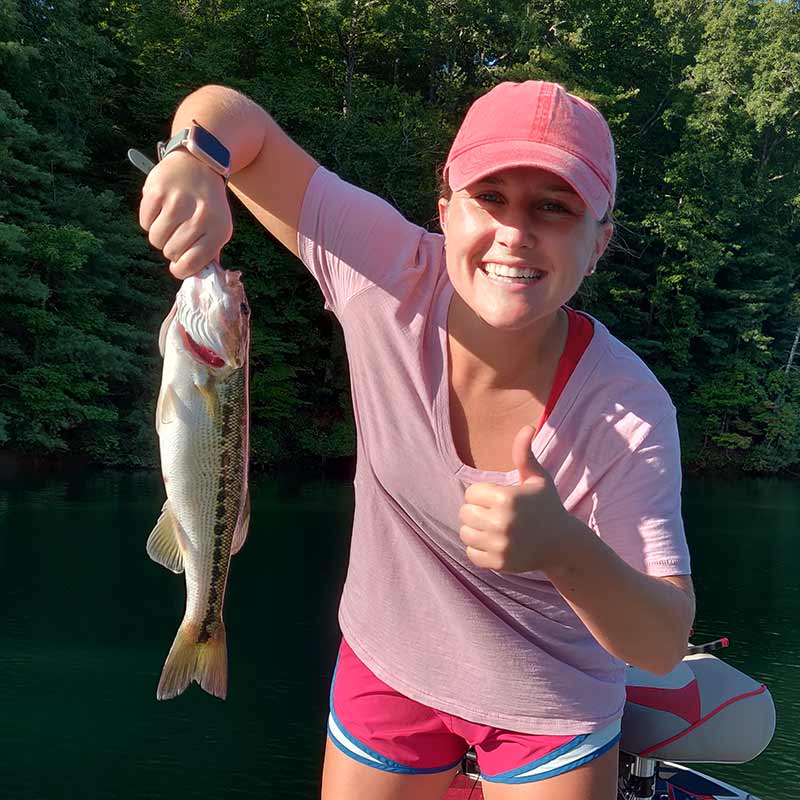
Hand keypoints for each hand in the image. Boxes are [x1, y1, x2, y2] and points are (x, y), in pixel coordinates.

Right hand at [139, 149, 232, 278]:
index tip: (178, 266)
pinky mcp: (157, 191)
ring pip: (156, 239)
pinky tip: (161, 210)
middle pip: (171, 252)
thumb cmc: (208, 203)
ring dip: (159, 236)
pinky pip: (145, 222)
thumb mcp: (219, 227)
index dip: (180, 269)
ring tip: (169, 223)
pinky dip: (149, 220)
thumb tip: (194, 276)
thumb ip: (209, 253)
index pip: (192, 264)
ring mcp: (177, 203)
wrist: (199, 163)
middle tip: (176, 235)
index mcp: (219, 230)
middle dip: (171, 249)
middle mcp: (200, 217)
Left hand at [458, 425, 571, 572]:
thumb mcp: (538, 478)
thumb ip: (525, 454)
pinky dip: (478, 549)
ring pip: (465, 533)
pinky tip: (494, 543)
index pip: (470, 493)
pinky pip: (471, 553)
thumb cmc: (547, 506)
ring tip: (491, 527)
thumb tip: (527, 427)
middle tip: (493, 513)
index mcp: (507, 498)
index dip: (482, 494)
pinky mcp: (499, 563)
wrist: (563, 544)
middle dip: (476, 511)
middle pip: (464, 513)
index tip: (497, 499)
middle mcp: (501, 521)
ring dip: (475, 530)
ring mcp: (500, 544)